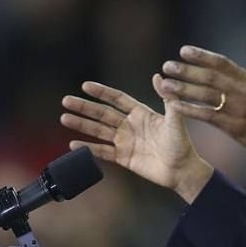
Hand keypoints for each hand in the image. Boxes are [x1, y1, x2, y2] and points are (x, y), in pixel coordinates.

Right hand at [60, 77, 213, 202]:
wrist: (182, 170)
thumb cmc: (181, 144)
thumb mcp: (175, 120)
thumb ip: (167, 99)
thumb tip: (159, 76)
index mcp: (141, 114)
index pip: (117, 99)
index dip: (102, 92)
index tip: (85, 86)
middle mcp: (130, 126)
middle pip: (103, 114)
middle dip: (84, 107)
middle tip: (66, 100)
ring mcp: (125, 142)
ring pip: (99, 131)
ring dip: (82, 124)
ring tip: (64, 118)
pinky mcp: (123, 158)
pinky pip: (102, 152)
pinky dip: (88, 148)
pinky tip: (73, 144)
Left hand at [158, 33, 245, 172]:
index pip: (222, 62)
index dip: (202, 55)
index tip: (183, 51)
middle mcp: (243, 92)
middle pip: (211, 77)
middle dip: (187, 71)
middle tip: (167, 66)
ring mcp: (238, 109)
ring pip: (206, 95)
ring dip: (184, 89)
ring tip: (165, 84)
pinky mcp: (234, 127)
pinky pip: (207, 116)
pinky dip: (190, 110)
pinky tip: (174, 106)